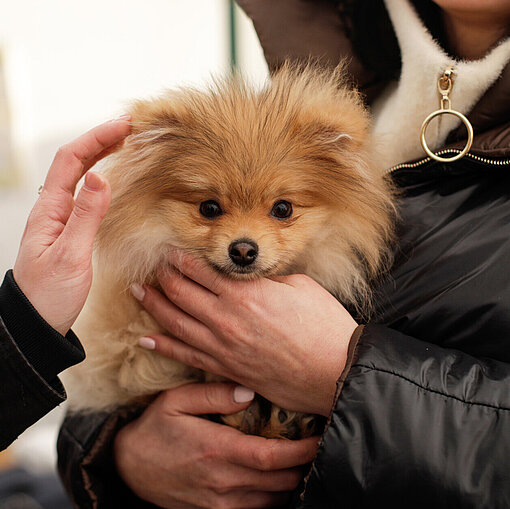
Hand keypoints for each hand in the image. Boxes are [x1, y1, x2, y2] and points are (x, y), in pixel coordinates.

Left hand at [13, 116, 131, 334]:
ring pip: (81, 176)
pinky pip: (86, 195)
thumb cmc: (48, 294)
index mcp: (50, 210)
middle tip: (132, 128)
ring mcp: (62, 219)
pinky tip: (116, 179)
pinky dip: (103, 178)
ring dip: (102, 155)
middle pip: (75, 162)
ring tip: (127, 144)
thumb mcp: (71, 256)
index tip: (124, 126)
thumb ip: (86, 216)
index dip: (97, 138)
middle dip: (101, 140)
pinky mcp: (71, 230)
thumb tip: (99, 176)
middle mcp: (54, 209)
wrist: (36, 322)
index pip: (71, 160)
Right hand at [114, 383, 318, 508]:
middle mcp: (223, 481)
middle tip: (316, 445)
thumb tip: (248, 392)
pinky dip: (272, 497)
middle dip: (303, 466)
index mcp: (218, 451)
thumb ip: (213, 394)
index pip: (273, 457)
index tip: (319, 437)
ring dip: (290, 482)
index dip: (302, 450)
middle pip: (279, 481)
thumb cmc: (154, 429)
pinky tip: (276, 479)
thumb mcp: (176, 401)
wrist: (127, 468)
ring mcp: (219, 503)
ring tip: (300, 460)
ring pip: (271, 499)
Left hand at [133, 250, 357, 416]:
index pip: (198, 270)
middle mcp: (225, 318)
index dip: (179, 258)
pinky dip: (162, 345)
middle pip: (179, 292)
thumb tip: (251, 277)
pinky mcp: (225, 369)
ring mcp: (222, 346)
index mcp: (244, 292)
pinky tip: (146, 338)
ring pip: (174, 322)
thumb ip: (268, 280)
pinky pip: (185, 355)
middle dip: (162, 276)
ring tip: (138, 292)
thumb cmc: (325, 326)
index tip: (169, 250)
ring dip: (153, 304)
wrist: (335, 373)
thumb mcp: (299, 286)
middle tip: (152, 267)